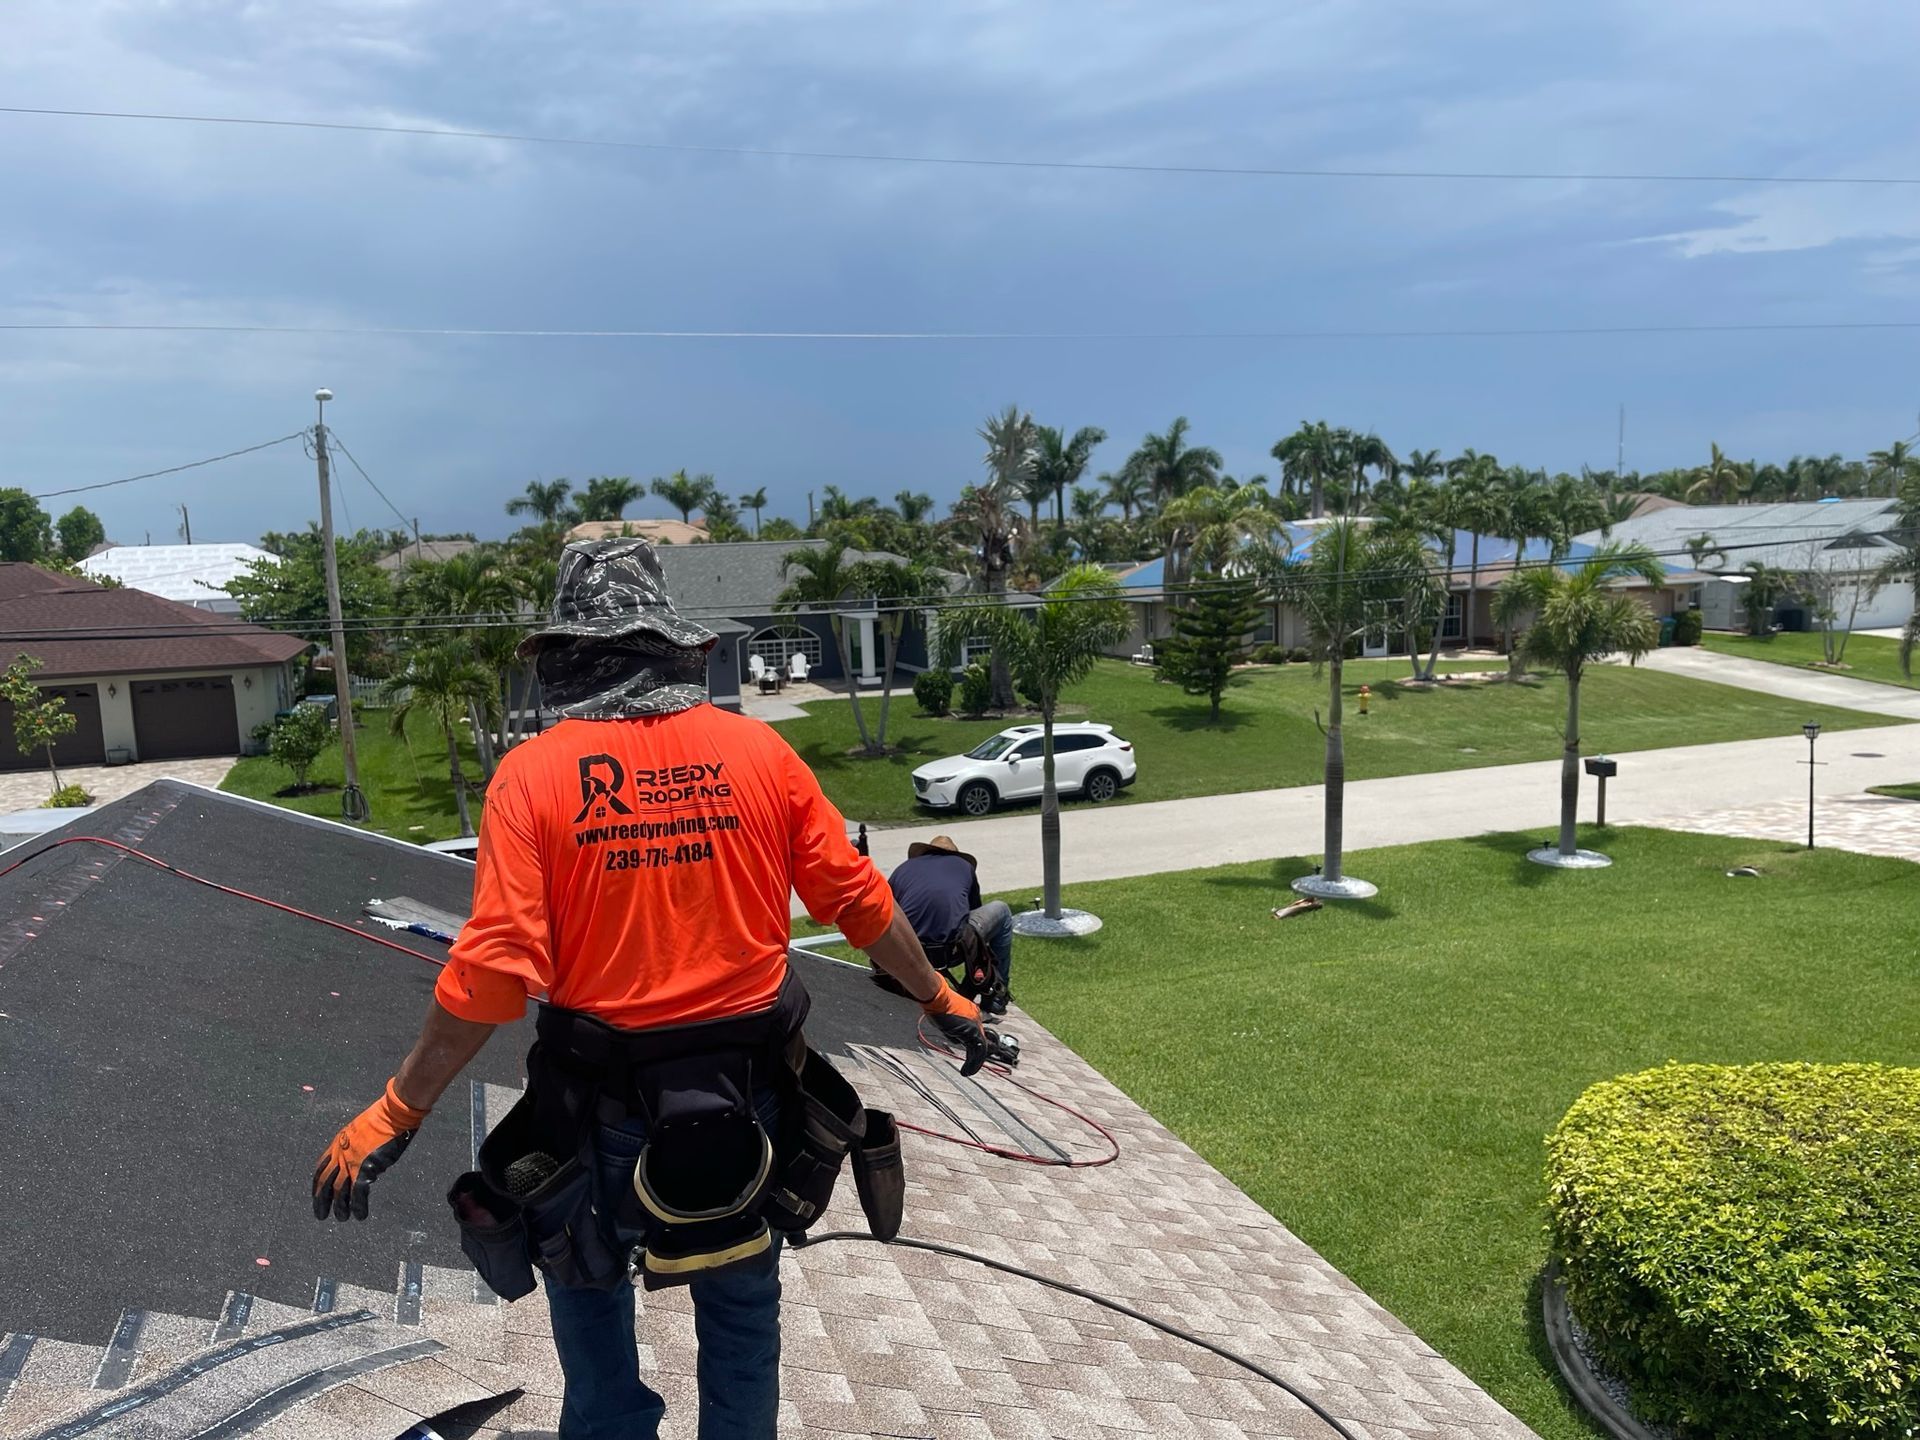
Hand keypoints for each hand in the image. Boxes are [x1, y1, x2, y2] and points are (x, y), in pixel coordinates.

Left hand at [313, 1079, 429, 1221]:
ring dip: (340, 1208)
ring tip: (342, 1218)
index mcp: (337, 1144)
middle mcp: (340, 1155)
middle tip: (320, 1215)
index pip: (320, 1169)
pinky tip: (360, 1216)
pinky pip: (358, 1193)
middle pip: (325, 1183)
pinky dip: (358, 1206)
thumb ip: (355, 1148)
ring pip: (339, 1191)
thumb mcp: (360, 1131)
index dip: (317, 1185)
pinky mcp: (365, 1168)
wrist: (392, 1114)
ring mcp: (352, 1162)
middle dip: (322, 1201)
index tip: (317, 1196)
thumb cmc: (382, 1119)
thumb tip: (362, 1165)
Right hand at [919, 978, 988, 1076]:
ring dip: (975, 1063)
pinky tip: (968, 1070)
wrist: (938, 998)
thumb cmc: (937, 1005)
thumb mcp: (946, 1018)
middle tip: (972, 1067)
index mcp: (972, 1013)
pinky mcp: (973, 1032)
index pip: (976, 1034)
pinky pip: (978, 1051)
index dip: (973, 1047)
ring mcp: (976, 1025)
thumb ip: (953, 1027)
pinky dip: (973, 1063)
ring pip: (981, 1049)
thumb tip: (954, 1037)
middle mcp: (976, 1019)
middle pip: (981, 1042)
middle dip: (977, 1057)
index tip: (970, 1057)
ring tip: (968, 1072)